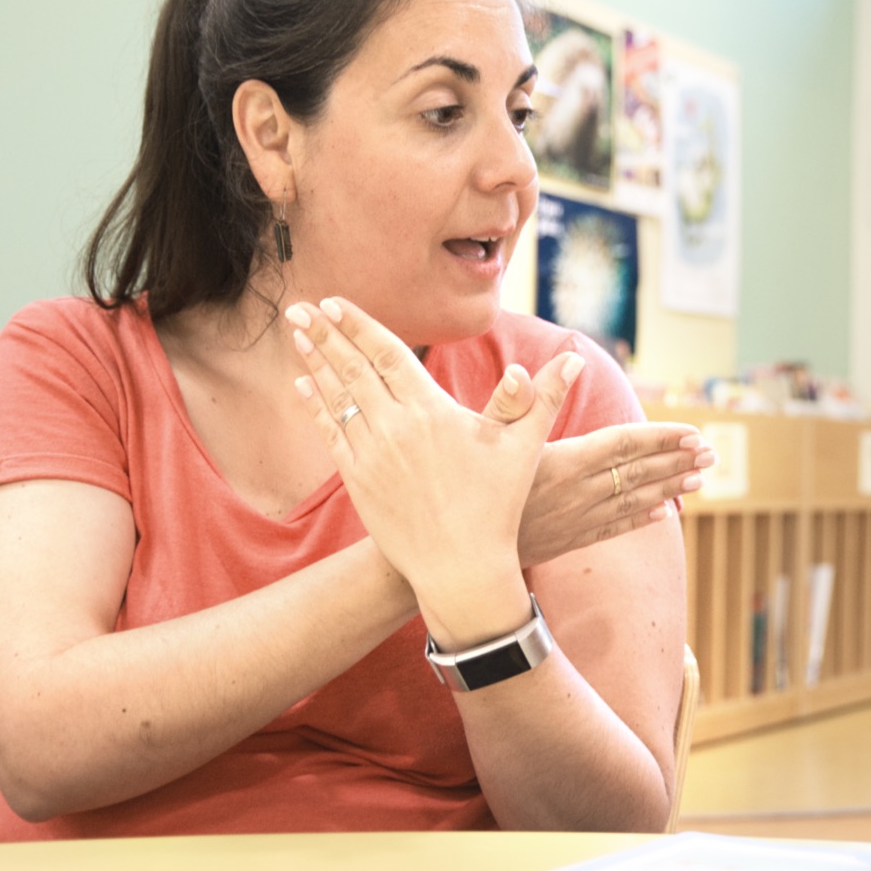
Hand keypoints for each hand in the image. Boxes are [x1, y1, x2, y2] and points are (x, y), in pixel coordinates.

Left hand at [286, 297, 572, 601]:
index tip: (334, 303)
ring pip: (337, 397)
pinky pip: (330, 433)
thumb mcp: (524, 447)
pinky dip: (315, 405)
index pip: (388, 355)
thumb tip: (574, 359)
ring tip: (296, 335)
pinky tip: (303, 384)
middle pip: (353, 369)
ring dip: (315, 362)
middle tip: (298, 308)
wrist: (460, 568)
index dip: (360, 326)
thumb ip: (542, 397)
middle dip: (325, 335)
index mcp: (431, 411)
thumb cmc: (496, 506)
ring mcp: (371, 455)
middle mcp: (395, 427)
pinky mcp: (358, 481)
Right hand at [479, 375, 714, 565]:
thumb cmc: (461, 487)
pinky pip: (613, 528)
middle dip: (678, 461)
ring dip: (669, 488)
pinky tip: (663, 513)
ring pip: (633, 501)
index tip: (694, 432)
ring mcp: (575, 519)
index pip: (625, 445)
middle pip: (638, 473)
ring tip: (700, 478)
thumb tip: (549, 364)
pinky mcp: (566, 540)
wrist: (454, 556)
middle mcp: (577, 492)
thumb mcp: (484, 434)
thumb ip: (520, 399)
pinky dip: (640, 518)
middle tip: (713, 453)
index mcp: (562, 461)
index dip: (662, 438)